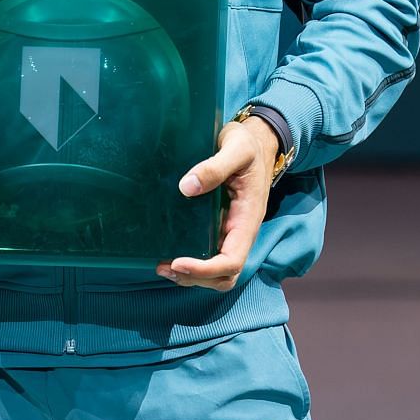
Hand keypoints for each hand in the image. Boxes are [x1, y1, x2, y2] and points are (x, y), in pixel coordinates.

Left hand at [158, 114, 279, 291]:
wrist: (257, 141)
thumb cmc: (248, 144)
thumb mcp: (236, 148)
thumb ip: (215, 166)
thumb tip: (186, 187)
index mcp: (248, 219)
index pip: (232, 261)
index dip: (206, 269)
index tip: (177, 261)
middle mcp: (240, 231)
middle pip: (225, 275)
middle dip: (196, 278)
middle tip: (164, 267)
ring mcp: (230, 230)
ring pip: (217, 270)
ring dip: (192, 275)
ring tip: (162, 266)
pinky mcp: (219, 225)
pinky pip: (208, 253)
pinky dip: (190, 262)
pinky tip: (168, 251)